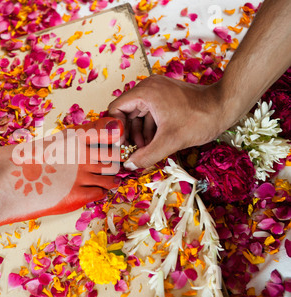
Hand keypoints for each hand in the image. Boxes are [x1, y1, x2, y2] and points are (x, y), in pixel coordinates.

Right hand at [0, 117, 123, 236]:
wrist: (5, 180)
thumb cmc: (23, 161)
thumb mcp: (50, 144)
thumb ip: (71, 142)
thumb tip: (88, 142)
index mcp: (75, 138)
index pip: (109, 133)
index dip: (112, 140)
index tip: (109, 146)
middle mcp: (82, 155)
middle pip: (113, 157)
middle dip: (113, 162)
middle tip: (107, 167)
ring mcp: (81, 177)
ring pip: (111, 178)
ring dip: (109, 180)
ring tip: (102, 182)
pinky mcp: (77, 196)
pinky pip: (100, 194)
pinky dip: (100, 193)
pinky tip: (92, 192)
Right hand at [108, 74, 226, 169]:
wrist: (225, 106)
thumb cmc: (200, 119)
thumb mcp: (170, 141)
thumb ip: (146, 155)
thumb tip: (129, 165)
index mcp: (145, 92)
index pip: (115, 108)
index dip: (115, 129)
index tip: (121, 145)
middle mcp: (148, 88)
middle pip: (126, 112)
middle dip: (128, 133)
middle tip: (131, 151)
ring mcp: (158, 91)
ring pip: (137, 114)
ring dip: (138, 133)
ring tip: (145, 150)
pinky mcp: (166, 96)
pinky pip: (149, 113)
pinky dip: (149, 128)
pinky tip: (154, 143)